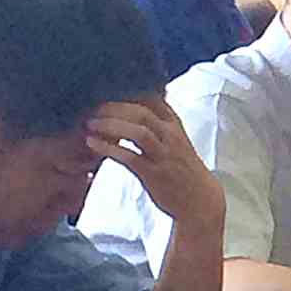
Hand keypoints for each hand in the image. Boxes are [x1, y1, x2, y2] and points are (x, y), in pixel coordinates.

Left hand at [87, 101, 223, 231]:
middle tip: (91, 108)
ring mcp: (163, 155)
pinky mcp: (154, 174)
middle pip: (141, 112)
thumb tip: (135, 108)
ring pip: (137, 132)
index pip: (152, 98)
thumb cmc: (183, 169)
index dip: (127, 93)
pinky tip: (92, 143)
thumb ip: (158, 124)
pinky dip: (108, 148)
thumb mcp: (175, 140)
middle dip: (113, 108)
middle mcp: (170, 136)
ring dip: (110, 125)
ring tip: (90, 124)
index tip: (106, 92)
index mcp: (174, 125)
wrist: (199, 198)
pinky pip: (129, 156)